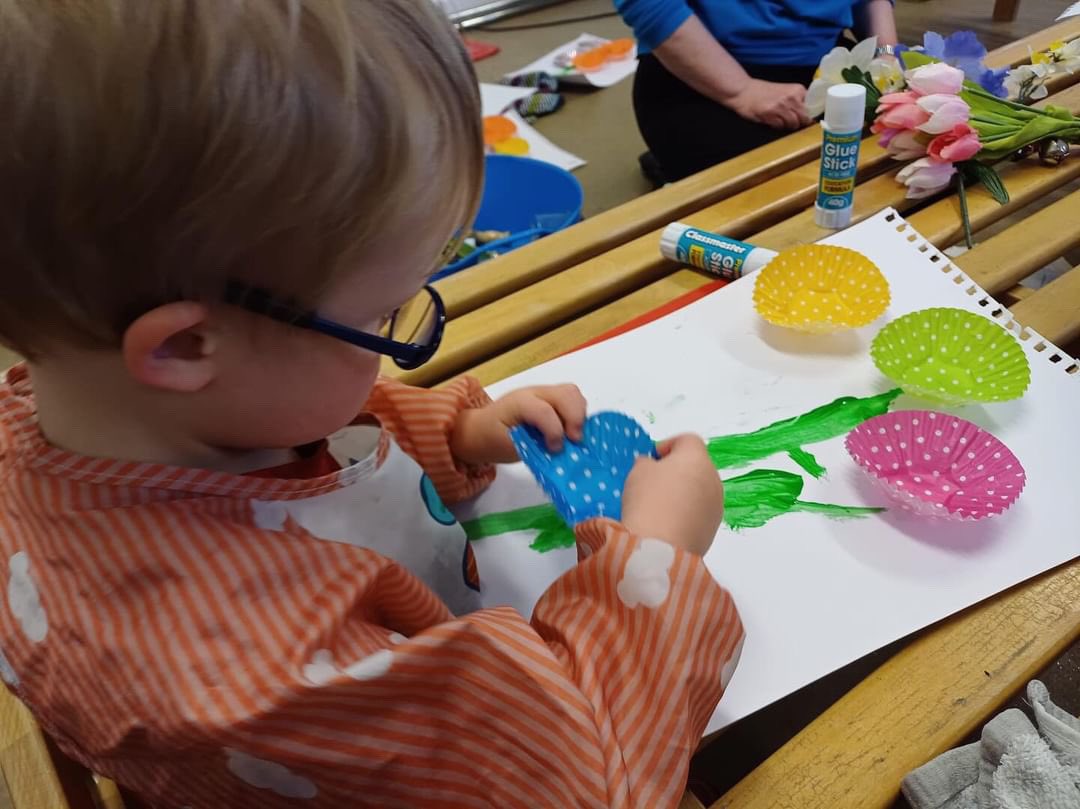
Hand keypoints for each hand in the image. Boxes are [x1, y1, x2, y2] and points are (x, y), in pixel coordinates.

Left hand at [450, 384, 586, 465]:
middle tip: (573, 442)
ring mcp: (543, 394)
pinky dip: (577, 414)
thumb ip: (535, 448)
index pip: (545, 411)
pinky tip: (571, 432)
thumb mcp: (508, 448)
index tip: (554, 450)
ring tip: (572, 436)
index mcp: (519, 403)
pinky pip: (572, 399)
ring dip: (579, 415)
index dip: (555, 432)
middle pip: (566, 394)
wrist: (479, 429)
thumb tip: (560, 451)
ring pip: (572, 393)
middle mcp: (534, 393)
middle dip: (575, 419)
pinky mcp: (550, 400)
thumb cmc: (491, 439)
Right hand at [620, 434, 723, 556]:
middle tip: (652, 483)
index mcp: (696, 458)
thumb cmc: (648, 501)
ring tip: (658, 508)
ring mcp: (716, 506)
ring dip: (683, 494)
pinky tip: (666, 525)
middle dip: (676, 471)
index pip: (687, 440)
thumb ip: (646, 463)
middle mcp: (713, 479)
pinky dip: (686, 514)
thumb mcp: (637, 472)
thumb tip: (652, 467)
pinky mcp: (713, 530)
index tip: (650, 460)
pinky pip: (699, 513)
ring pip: (699, 491)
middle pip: (696, 466)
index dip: (667, 445)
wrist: (660, 549)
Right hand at [726, 78, 811, 129]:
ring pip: (793, 124)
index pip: (812, 107)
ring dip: (787, 126)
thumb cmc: (763, 92)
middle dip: (798, 123)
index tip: (805, 120)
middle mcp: (791, 97)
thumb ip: (797, 101)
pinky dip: (777, 126)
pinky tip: (771, 120)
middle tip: (790, 121)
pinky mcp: (770, 114)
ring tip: (779, 120)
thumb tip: (809, 116)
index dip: (809, 116)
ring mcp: (781, 106)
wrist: (744, 90)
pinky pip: (780, 126)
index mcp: (797, 90)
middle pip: (804, 118)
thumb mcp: (785, 91)